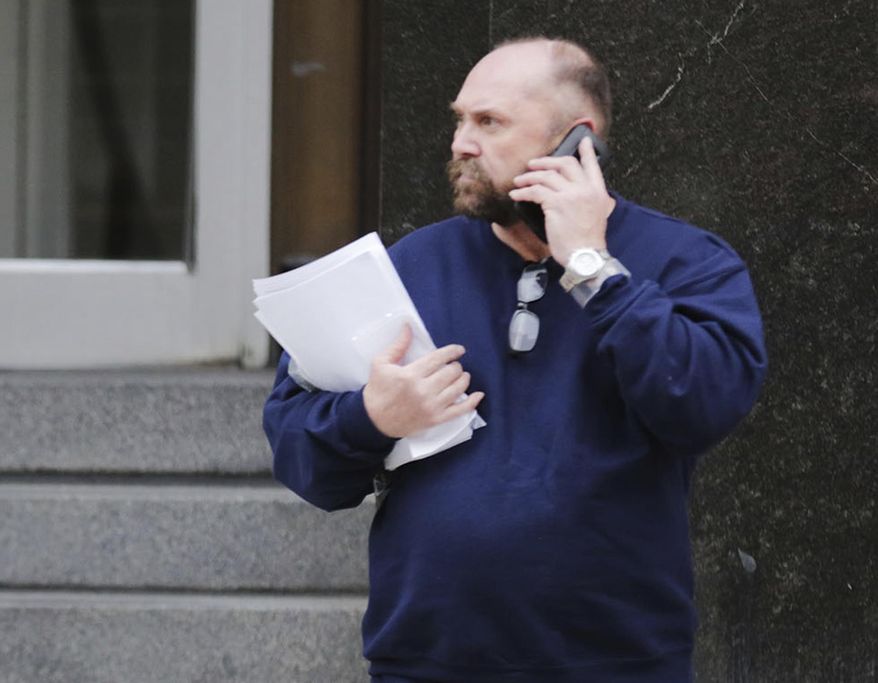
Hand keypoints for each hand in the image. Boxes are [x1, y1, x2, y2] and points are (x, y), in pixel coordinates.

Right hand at [363, 325, 484, 437]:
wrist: (373, 421)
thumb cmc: (377, 391)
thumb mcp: (381, 364)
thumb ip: (398, 345)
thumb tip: (408, 327)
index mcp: (411, 375)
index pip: (439, 358)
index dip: (452, 351)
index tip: (459, 350)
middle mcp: (423, 391)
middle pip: (451, 372)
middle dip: (455, 366)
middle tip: (452, 366)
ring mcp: (431, 406)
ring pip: (458, 388)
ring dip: (463, 379)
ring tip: (460, 376)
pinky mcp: (435, 419)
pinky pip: (460, 411)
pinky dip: (472, 403)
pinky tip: (478, 395)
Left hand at [508, 136, 613, 264]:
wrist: (585, 257)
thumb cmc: (587, 243)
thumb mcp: (596, 216)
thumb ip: (587, 201)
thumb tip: (572, 194)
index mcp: (598, 192)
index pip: (592, 165)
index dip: (586, 151)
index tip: (582, 139)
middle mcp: (586, 189)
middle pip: (565, 163)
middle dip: (546, 161)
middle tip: (533, 164)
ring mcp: (571, 195)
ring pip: (546, 176)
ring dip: (529, 177)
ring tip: (519, 181)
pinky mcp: (556, 204)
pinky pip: (535, 191)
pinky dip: (522, 192)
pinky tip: (515, 195)